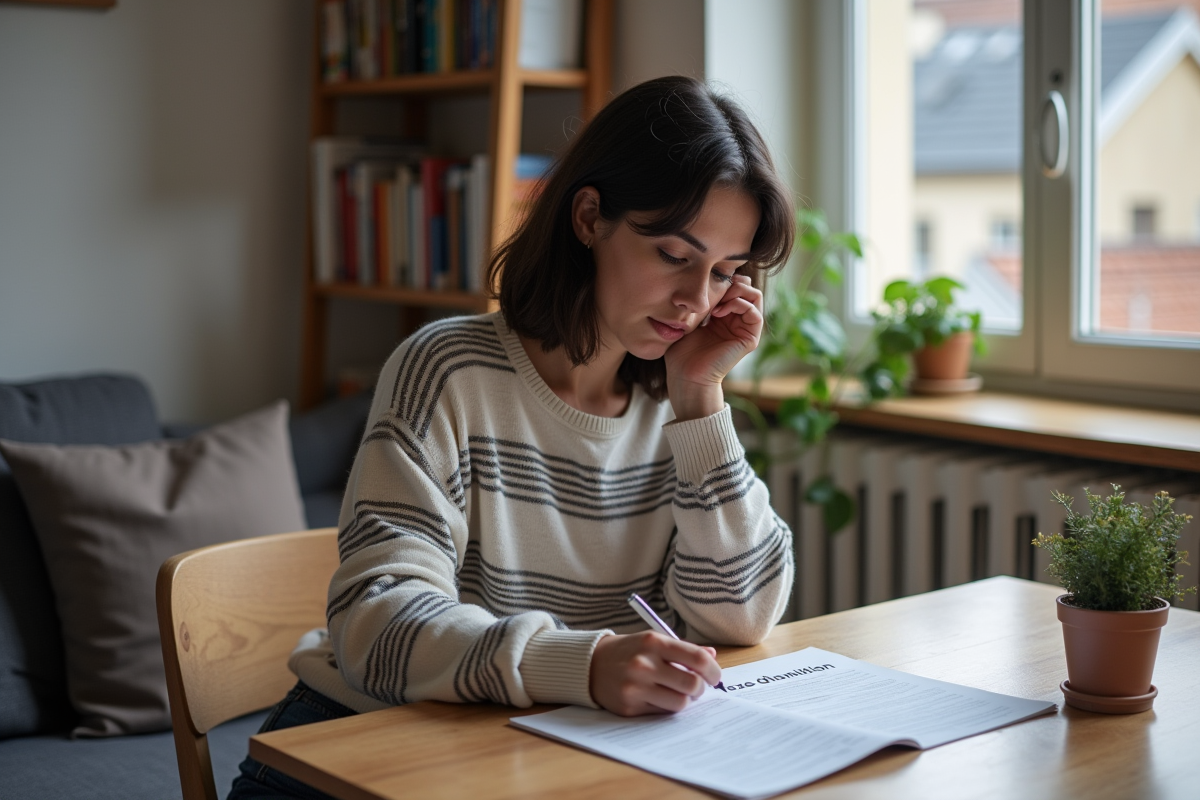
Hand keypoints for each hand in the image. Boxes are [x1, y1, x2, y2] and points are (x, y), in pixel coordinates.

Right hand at [589, 632, 721, 715]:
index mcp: (654, 642)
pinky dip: (666, 706)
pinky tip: (659, 697)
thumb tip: (712, 656)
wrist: (590, 665)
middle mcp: (644, 664)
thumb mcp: (653, 641)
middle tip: (697, 687)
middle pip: (692, 684)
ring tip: (678, 693)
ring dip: (685, 700)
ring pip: (680, 703)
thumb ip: (683, 649)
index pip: (697, 659)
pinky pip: (662, 712)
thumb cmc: (629, 651)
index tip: (714, 676)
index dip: (713, 670)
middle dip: (700, 688)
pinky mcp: (629, 706)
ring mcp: (635, 687)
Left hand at [664, 275, 763, 420]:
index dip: (724, 279)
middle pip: (748, 287)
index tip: (706, 284)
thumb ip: (703, 300)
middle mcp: (738, 321)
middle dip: (732, 283)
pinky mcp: (750, 339)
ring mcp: (746, 330)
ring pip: (755, 296)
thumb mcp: (692, 317)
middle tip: (714, 290)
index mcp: (725, 316)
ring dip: (736, 292)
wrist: (686, 375)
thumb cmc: (682, 351)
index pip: (736, 285)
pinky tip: (719, 313)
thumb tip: (710, 279)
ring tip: (717, 303)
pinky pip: (755, 313)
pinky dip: (739, 305)